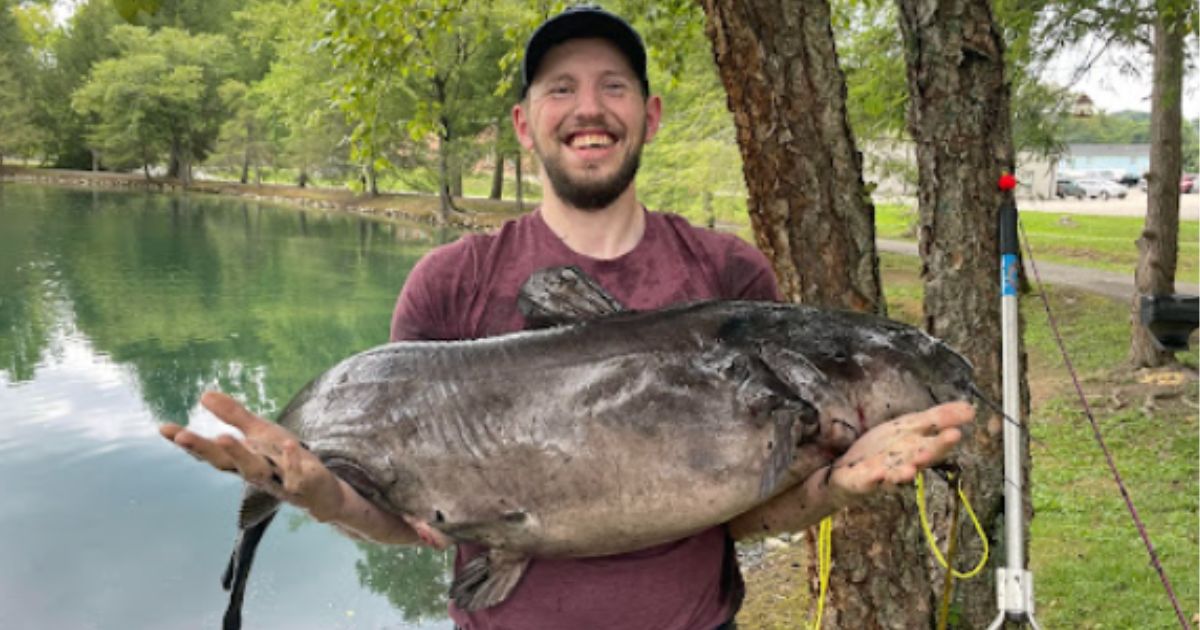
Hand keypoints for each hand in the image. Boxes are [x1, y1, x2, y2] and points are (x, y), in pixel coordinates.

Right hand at [160, 391, 344, 521]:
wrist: (321, 491)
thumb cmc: (285, 461)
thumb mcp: (261, 434)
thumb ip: (234, 416)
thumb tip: (203, 394)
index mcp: (242, 461)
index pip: (210, 452)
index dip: (188, 441)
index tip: (163, 428)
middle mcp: (254, 472)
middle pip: (225, 463)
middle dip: (203, 449)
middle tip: (183, 436)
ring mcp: (276, 480)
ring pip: (255, 470)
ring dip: (239, 454)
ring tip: (223, 436)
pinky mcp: (303, 484)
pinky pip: (295, 474)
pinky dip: (291, 460)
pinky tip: (289, 443)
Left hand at [827, 401, 973, 500]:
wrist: (849, 469)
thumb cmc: (883, 448)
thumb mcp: (908, 426)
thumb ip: (937, 419)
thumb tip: (971, 408)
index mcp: (916, 450)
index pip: (933, 445)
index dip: (944, 441)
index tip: (956, 433)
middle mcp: (904, 465)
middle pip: (918, 461)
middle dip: (930, 454)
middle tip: (940, 447)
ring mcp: (883, 475)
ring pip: (896, 476)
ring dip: (904, 474)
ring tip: (911, 470)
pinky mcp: (861, 482)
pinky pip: (867, 482)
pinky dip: (873, 480)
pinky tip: (879, 475)